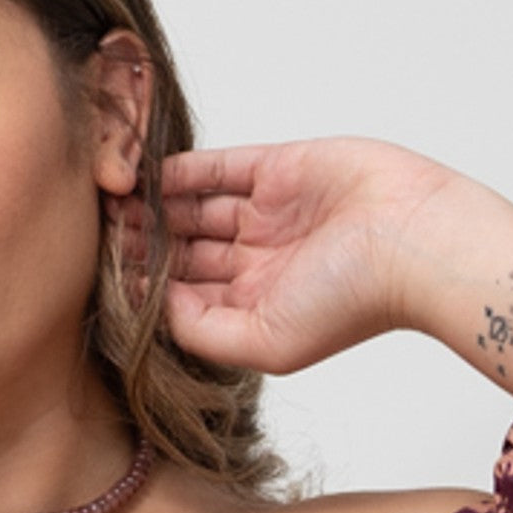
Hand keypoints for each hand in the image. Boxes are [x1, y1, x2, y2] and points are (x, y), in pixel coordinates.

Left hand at [115, 137, 454, 372]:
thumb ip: (202, 331)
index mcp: (254, 306)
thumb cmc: (352, 302)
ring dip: (154, 208)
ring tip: (112, 204)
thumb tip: (154, 308)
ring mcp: (266, 215)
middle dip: (142, 245)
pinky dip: (180, 172)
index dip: (145, 285)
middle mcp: (256, 262)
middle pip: (183, 252)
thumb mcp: (266, 343)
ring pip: (192, 210)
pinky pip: (217, 169)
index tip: (105, 276)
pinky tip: (146, 176)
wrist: (414, 242)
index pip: (184, 295)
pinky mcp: (276, 170)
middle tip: (97, 233)